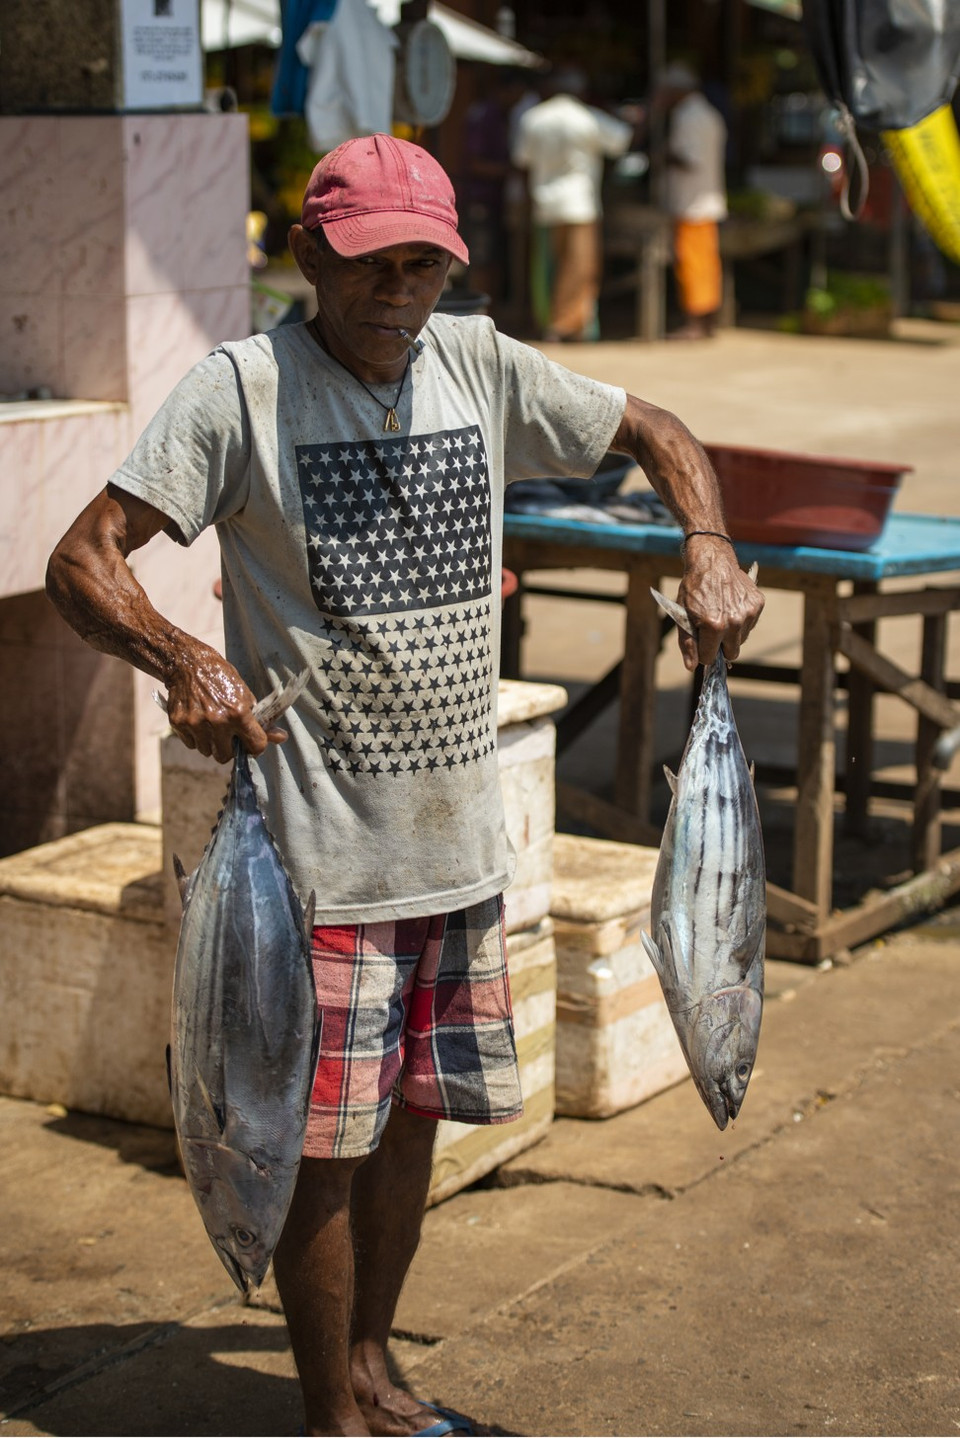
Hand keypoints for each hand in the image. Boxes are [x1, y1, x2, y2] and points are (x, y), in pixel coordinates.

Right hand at [164, 644, 287, 762]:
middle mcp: (217, 721)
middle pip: (225, 756)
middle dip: (228, 749)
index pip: (256, 746)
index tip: (251, 741)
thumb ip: (261, 720)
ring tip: (211, 725)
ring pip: (206, 751)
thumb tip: (282, 738)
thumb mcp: (245, 694)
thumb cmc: (221, 677)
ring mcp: (196, 723)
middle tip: (227, 736)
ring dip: (211, 743)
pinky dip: (196, 737)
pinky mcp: (178, 723)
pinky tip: (198, 721)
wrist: (188, 663)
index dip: (256, 746)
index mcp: (238, 713)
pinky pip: (191, 744)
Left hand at [676, 535, 763, 671]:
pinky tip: (731, 606)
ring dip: (731, 634)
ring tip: (721, 614)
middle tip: (711, 630)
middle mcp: (734, 621)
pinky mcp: (757, 604)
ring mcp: (748, 613)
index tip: (700, 641)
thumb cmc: (694, 588)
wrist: (711, 560)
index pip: (710, 658)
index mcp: (713, 626)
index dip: (703, 651)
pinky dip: (741, 621)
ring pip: (741, 640)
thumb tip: (691, 667)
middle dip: (720, 647)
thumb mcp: (683, 615)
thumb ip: (687, 643)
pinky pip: (750, 625)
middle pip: (731, 654)